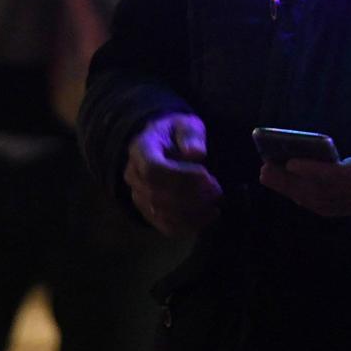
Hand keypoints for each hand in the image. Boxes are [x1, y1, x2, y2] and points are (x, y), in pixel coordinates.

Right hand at [125, 114, 221, 235]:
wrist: (161, 145)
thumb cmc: (176, 134)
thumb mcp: (186, 124)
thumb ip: (191, 135)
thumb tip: (195, 153)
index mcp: (141, 149)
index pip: (152, 169)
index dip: (180, 176)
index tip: (206, 174)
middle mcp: (133, 175)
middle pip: (157, 195)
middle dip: (191, 196)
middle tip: (217, 191)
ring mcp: (138, 196)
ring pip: (161, 214)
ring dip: (192, 213)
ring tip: (215, 205)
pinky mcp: (148, 212)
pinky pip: (165, 226)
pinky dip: (189, 226)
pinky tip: (209, 217)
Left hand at [259, 80, 350, 216]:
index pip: (342, 175)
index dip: (314, 171)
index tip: (290, 162)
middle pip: (325, 194)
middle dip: (292, 184)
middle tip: (265, 169)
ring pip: (325, 205)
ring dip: (295, 193)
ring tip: (270, 177)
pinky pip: (332, 209)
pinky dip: (309, 201)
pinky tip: (292, 189)